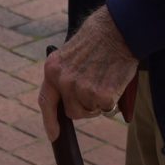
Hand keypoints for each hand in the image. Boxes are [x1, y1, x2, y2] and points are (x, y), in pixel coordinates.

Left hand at [37, 7, 137, 135]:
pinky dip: (113, 99)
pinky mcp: (101, 95)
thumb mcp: (71, 55)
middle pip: (73, 111)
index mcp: (53, 69)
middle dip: (85, 107)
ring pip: (91, 110)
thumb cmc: (99, 39)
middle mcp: (64, 81)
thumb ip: (66, 77)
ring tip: (106, 78)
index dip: (49, 121)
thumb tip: (70, 103)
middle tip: (97, 90)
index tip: (54, 135)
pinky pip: (107, 108)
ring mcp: (81, 89)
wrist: (118, 28)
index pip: (46, 101)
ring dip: (99, 102)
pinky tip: (114, 80)